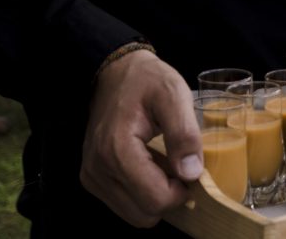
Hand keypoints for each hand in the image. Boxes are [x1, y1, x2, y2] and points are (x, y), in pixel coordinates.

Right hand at [81, 50, 202, 227]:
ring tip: (167, 164)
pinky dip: (142, 193)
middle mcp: (98, 169)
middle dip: (170, 197)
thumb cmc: (148, 80)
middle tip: (182, 167)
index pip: (155, 199)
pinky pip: (123, 203)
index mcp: (117, 149)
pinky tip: (152, 167)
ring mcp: (92, 176)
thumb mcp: (175, 95)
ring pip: (134, 213)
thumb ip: (184, 133)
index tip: (193, 169)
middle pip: (144, 213)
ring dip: (156, 196)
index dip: (182, 192)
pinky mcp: (92, 178)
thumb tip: (191, 173)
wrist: (116, 72)